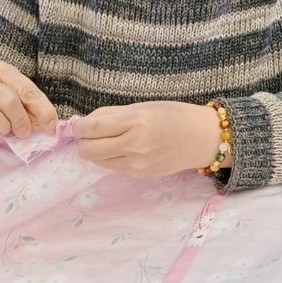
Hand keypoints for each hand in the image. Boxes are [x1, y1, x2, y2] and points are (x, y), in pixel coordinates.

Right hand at [0, 58, 60, 152]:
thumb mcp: (15, 92)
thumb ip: (32, 105)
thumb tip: (49, 126)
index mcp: (0, 70)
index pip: (27, 91)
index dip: (42, 112)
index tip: (49, 129)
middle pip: (7, 101)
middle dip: (19, 120)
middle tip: (22, 131)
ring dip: (2, 128)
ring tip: (4, 130)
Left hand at [67, 101, 226, 177]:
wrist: (202, 138)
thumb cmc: (174, 115)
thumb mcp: (142, 106)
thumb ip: (112, 115)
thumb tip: (86, 122)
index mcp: (136, 122)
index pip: (92, 128)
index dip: (79, 127)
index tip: (79, 124)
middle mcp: (135, 146)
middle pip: (88, 150)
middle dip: (84, 141)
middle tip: (91, 134)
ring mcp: (137, 164)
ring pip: (98, 161)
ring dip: (96, 151)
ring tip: (109, 140)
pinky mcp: (140, 175)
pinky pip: (113, 168)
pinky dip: (110, 158)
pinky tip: (122, 149)